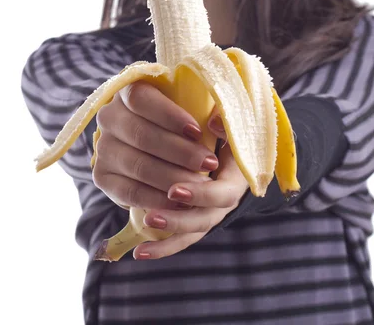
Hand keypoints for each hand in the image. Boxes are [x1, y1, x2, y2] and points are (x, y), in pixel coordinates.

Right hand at [92, 81, 218, 211]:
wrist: (163, 149)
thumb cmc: (185, 121)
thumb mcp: (202, 108)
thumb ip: (214, 109)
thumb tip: (216, 123)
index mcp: (129, 91)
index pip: (142, 99)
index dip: (169, 115)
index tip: (198, 132)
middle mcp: (110, 117)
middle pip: (141, 135)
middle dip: (180, 152)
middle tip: (209, 163)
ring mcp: (104, 148)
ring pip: (137, 165)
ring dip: (173, 178)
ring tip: (202, 184)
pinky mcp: (103, 176)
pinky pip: (129, 191)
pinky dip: (157, 199)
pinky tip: (180, 201)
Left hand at [133, 113, 249, 259]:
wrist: (224, 143)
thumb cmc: (225, 131)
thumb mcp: (231, 125)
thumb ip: (226, 123)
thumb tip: (215, 122)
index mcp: (236, 179)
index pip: (222, 195)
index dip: (199, 194)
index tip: (174, 190)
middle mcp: (223, 200)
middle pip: (204, 218)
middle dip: (177, 218)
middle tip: (152, 215)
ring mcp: (208, 211)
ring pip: (190, 230)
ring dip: (168, 231)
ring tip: (145, 226)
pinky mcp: (192, 217)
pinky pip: (179, 239)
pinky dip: (161, 247)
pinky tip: (139, 252)